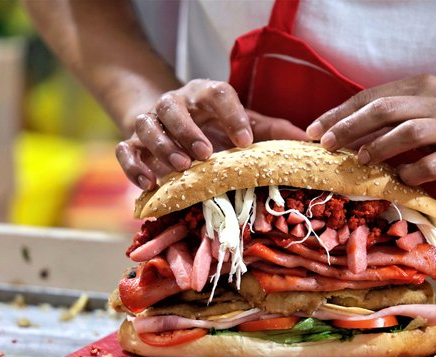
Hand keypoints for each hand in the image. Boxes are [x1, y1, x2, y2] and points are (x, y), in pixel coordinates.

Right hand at [116, 79, 306, 189]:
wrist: (172, 123)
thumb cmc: (216, 127)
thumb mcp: (245, 125)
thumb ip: (272, 132)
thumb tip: (310, 142)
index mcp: (205, 95)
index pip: (217, 94)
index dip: (231, 115)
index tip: (245, 141)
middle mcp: (175, 103)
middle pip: (174, 107)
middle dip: (189, 130)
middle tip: (206, 155)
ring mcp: (150, 121)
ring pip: (147, 125)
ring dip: (163, 146)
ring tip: (182, 167)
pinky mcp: (133, 143)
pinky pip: (126, 150)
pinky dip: (133, 166)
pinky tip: (149, 183)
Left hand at [306, 75, 435, 185]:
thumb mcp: (433, 105)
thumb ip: (399, 114)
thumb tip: (355, 132)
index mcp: (422, 86)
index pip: (372, 96)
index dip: (340, 113)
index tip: (315, 130)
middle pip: (383, 109)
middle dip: (348, 127)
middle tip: (326, 145)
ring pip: (407, 132)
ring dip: (379, 147)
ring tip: (361, 160)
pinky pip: (434, 163)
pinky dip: (413, 172)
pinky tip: (402, 179)